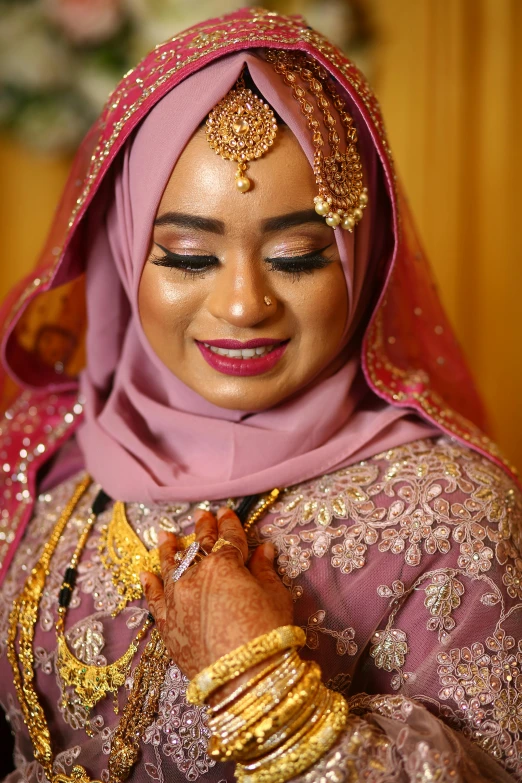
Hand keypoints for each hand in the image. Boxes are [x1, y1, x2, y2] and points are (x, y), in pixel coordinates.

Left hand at [140, 507, 293, 682]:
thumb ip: (264, 571)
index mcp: (224, 564)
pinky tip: (145, 574)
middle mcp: (195, 577)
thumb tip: (264, 551)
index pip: (227, 537)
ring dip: (169, 550)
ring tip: (165, 535)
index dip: (229, 524)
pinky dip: (149, 586)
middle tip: (200, 515)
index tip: (226, 512)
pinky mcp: (168, 626)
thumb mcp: (275, 596)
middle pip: (198, 548)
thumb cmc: (268, 634)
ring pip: (170, 568)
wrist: (244, 678)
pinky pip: (154, 600)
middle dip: (201, 530)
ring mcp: (177, 601)